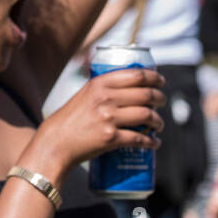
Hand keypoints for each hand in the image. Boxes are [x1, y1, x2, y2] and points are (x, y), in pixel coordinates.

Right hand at [26, 67, 164, 176]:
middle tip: (162, 102)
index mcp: (100, 83)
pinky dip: (151, 141)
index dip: (154, 77)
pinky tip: (154, 143)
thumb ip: (104, 89)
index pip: (136, 75)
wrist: (56, 143)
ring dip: (158, 121)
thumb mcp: (85, 94)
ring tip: (158, 124)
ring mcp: (109, 118)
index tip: (161, 81)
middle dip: (159, 98)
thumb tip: (131, 87)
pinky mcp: (110, 138)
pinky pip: (139, 138)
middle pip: (145, 94)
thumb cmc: (71, 119)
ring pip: (146, 115)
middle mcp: (105, 98)